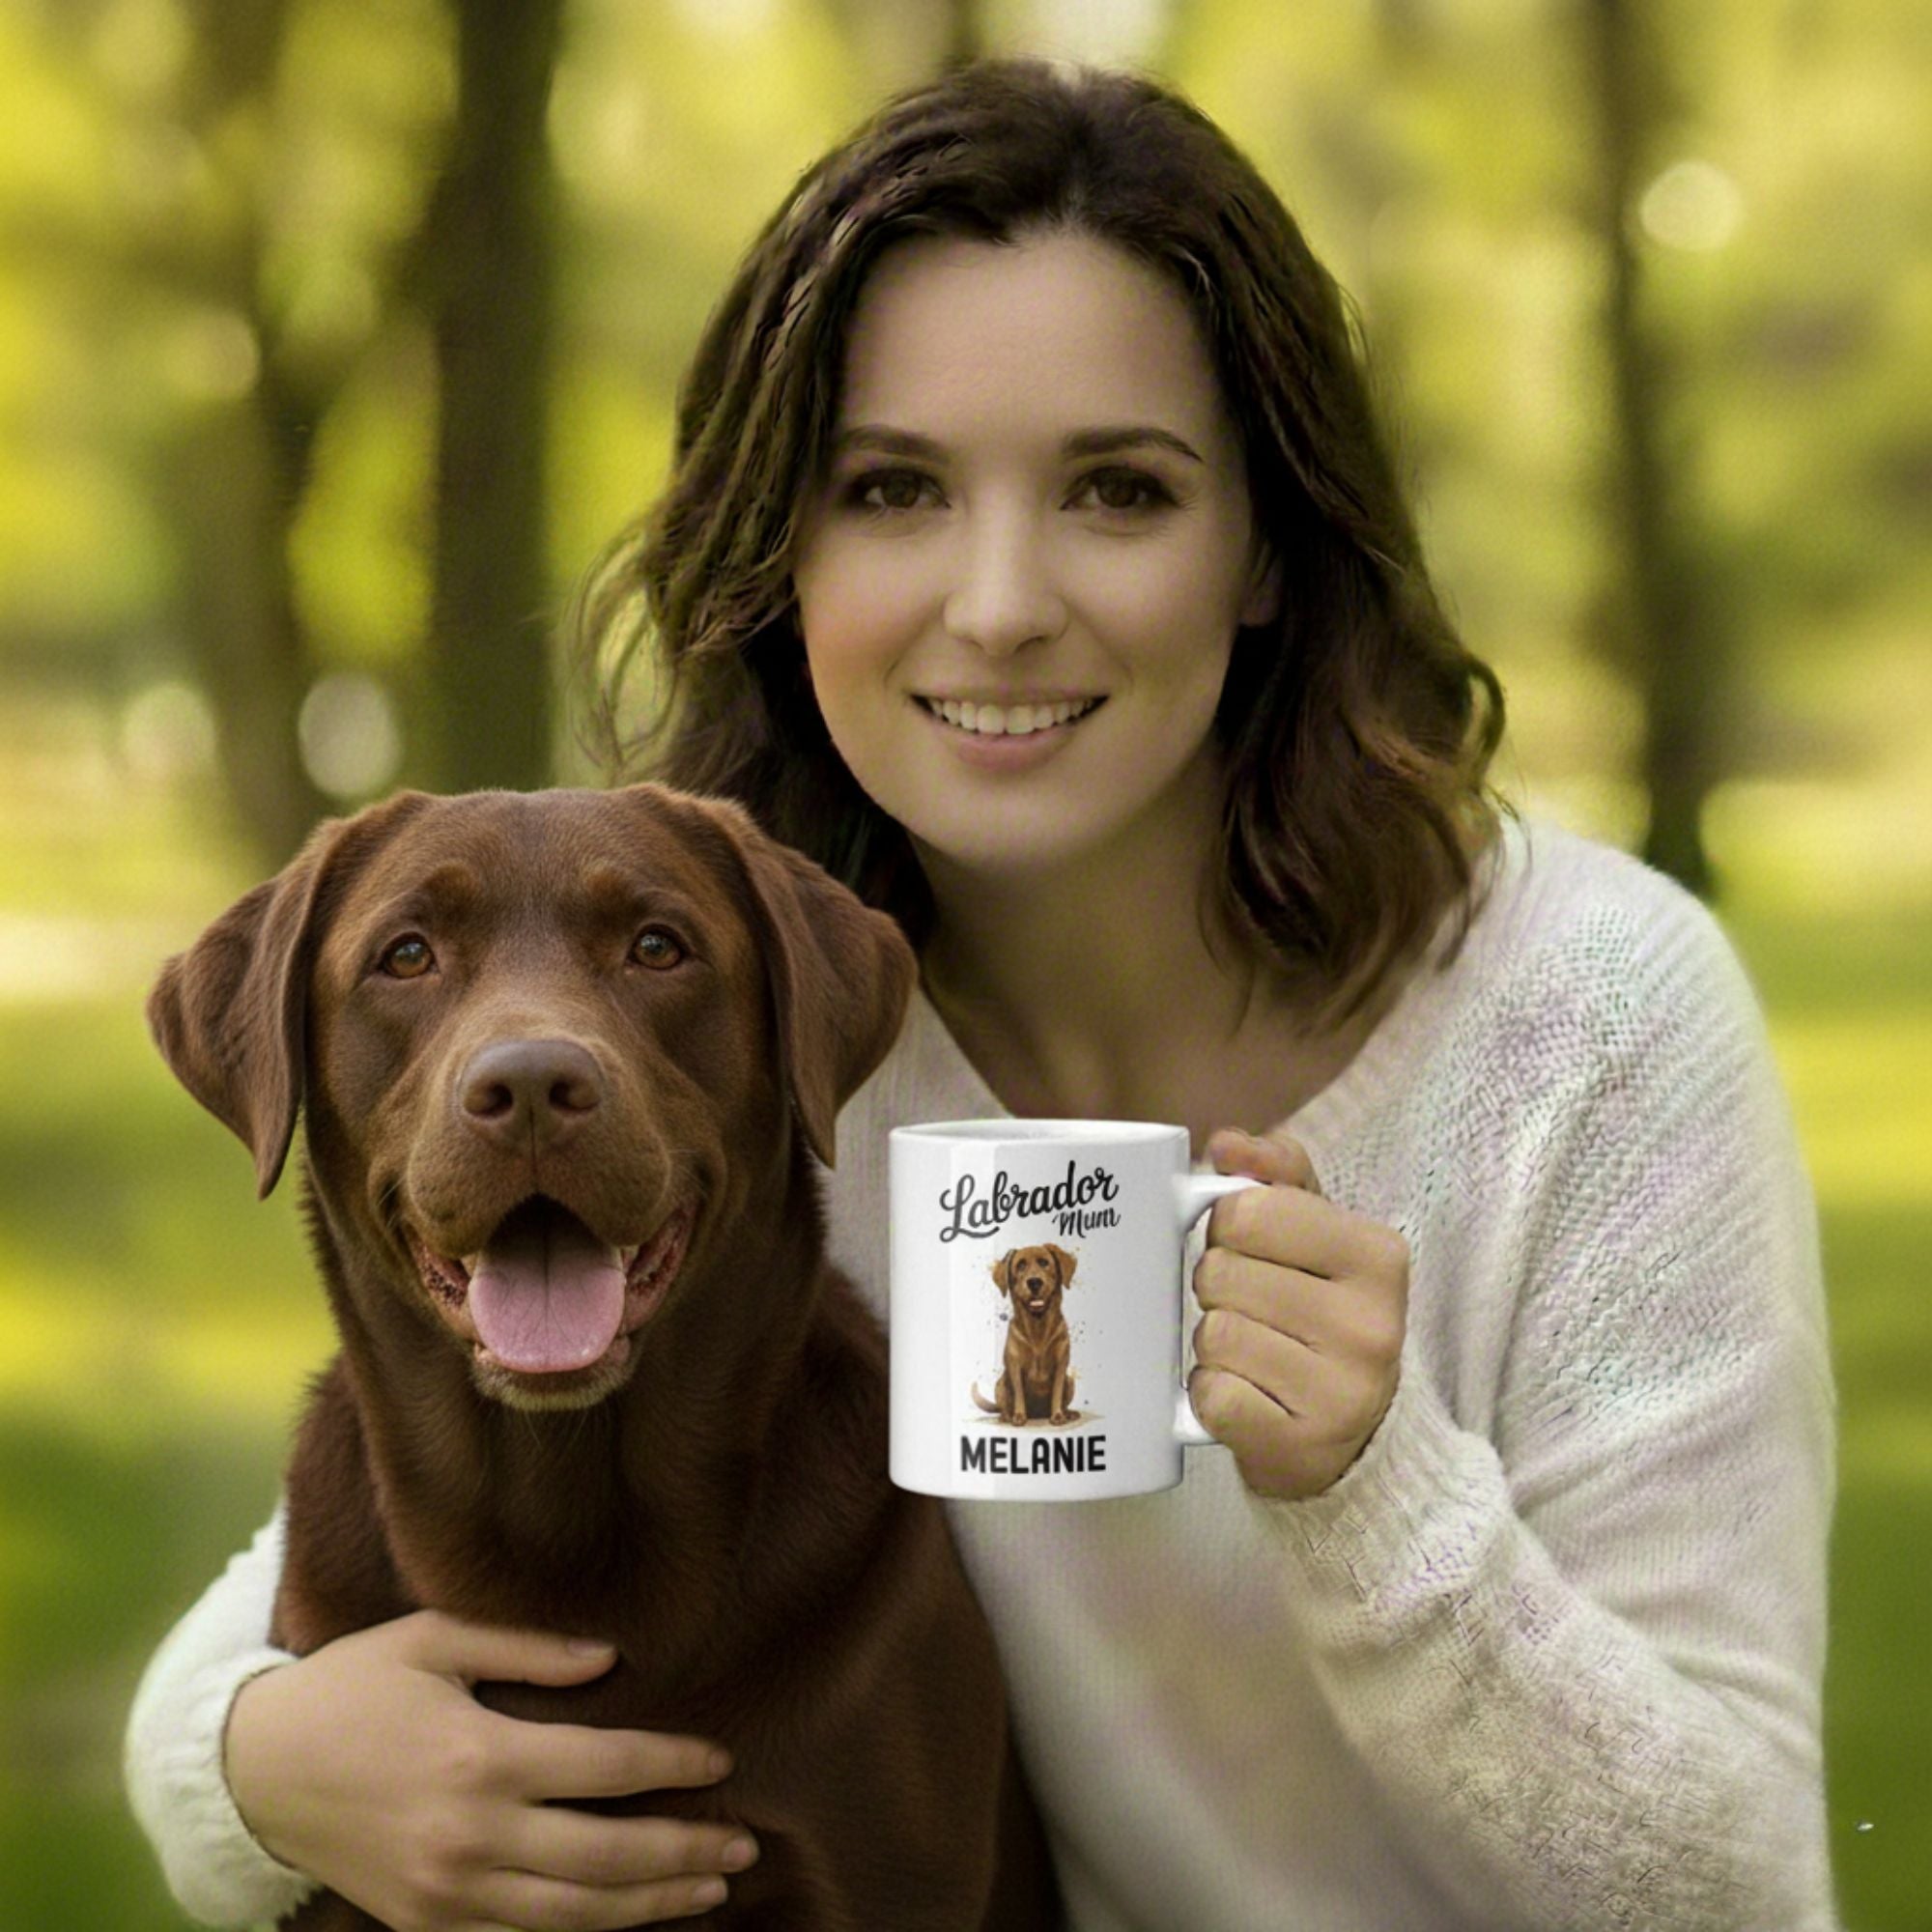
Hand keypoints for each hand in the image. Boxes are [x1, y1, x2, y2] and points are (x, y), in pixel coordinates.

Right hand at [226, 1610, 756, 1929]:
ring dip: (651, 1905)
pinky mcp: (429, 1925)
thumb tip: (613, 1657)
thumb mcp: (435, 1639)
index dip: (673, 1766)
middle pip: (606, 1857)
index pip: (607, 1768)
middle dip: (684, 1852)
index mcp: (481, 1756)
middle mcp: (472, 1835)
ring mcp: (449, 1892)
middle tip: (744, 1843)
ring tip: (711, 1886)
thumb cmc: (353, 1687)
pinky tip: (630, 1916)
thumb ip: (529, 1647)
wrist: (256, 1771)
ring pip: (575, 1916)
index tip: (721, 1761)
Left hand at [1189, 1128, 1407, 1500]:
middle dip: (1218, 1287)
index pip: (1246, 1211)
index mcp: (1377, 1254)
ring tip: (1253, 1353)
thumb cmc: (1323, 1315)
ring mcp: (1342, 1393)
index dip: (1228, 1228)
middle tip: (1252, 1308)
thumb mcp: (1319, 1234)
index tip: (1252, 1250)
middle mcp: (1372, 1324)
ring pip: (1213, 1334)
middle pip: (1220, 1273)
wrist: (1357, 1441)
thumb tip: (1228, 1144)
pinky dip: (1211, 1395)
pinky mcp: (1301, 1447)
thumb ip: (1277, 1175)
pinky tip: (1247, 1396)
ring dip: (1214, 1344)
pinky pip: (1211, 1396)